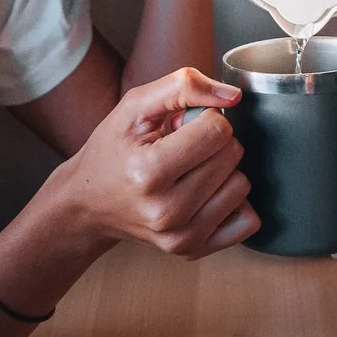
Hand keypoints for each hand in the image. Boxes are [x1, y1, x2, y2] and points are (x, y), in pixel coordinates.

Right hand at [53, 68, 257, 256]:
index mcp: (148, 172)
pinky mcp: (193, 251)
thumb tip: (233, 96)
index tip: (180, 127)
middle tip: (180, 150)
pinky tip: (204, 194)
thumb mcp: (134, 107)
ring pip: (242, 185)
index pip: (217, 130)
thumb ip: (183, 86)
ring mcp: (180, 237)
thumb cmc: (113, 151)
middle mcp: (166, 211)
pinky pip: (247, 219)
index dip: (205, 118)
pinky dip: (231, 202)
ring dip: (223, 171)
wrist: (88, 204)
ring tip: (188, 172)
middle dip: (214, 143)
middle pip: (232, 155)